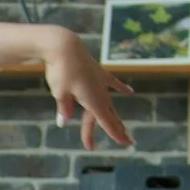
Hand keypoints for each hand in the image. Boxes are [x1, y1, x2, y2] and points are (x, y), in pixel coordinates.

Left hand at [43, 30, 134, 150]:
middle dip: (116, 130)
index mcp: (93, 100)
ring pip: (109, 103)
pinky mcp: (98, 72)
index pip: (106, 122)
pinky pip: (112, 83)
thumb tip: (63, 122)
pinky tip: (129, 92)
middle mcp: (100, 92)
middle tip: (127, 143)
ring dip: (114, 115)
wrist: (64, 46)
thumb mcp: (60, 93)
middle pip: (108, 115)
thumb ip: (64, 109)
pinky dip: (120, 87)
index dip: (115, 134)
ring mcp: (100, 82)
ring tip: (123, 127)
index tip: (125, 144)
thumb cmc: (61, 70)